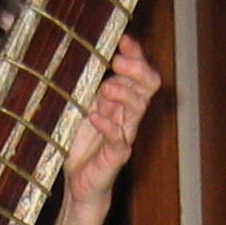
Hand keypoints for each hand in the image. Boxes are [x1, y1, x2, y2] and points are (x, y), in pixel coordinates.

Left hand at [64, 36, 160, 210]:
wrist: (77, 183)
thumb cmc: (79, 145)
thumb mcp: (80, 109)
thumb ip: (87, 88)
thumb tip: (81, 56)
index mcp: (121, 101)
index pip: (140, 73)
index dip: (137, 56)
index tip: (124, 41)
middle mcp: (127, 116)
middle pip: (148, 86)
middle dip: (136, 69)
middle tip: (117, 62)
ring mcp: (124, 135)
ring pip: (138, 108)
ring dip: (124, 94)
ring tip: (106, 88)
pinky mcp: (116, 155)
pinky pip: (120, 138)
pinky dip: (108, 126)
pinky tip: (95, 117)